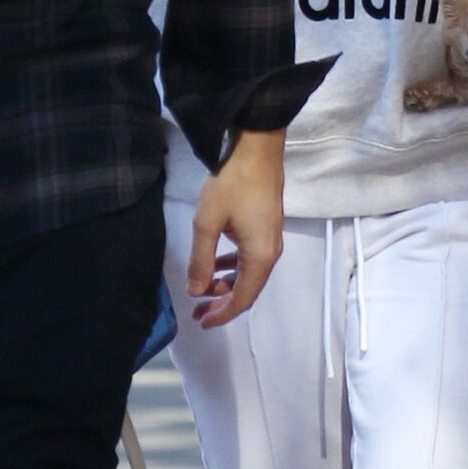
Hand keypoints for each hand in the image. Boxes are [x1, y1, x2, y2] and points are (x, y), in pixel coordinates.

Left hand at [187, 128, 283, 327]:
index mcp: (260, 257)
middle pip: (247, 289)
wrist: (256, 147)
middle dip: (222, 302)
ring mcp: (270, 238)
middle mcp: (270, 252)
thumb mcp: (207, 223)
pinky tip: (216, 262)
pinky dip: (232, 265)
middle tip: (197, 310)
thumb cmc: (232, 184)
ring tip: (202, 288)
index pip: (242, 299)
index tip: (201, 321)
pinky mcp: (266, 226)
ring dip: (226, 283)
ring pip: (248, 273)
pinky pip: (250, 257)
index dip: (222, 314)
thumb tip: (197, 290)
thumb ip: (201, 260)